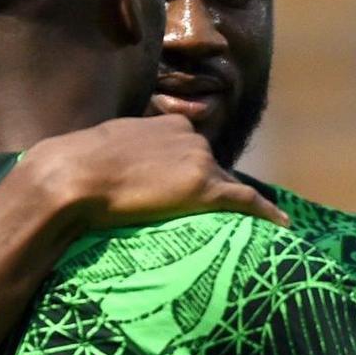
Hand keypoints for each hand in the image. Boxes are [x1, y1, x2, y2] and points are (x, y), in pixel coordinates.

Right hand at [23, 113, 289, 229]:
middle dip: (215, 190)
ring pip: (228, 186)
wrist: (74, 175)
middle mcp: (189, 138)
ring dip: (235, 206)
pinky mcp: (205, 189)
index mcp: (164, 126)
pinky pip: (246, 201)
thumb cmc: (73, 166)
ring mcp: (199, 161)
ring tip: (246, 228)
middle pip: (213, 168)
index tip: (195, 190)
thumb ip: (120, 155)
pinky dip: (266, 212)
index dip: (195, 172)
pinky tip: (282, 226)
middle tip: (213, 217)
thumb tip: (106, 171)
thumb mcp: (102, 149)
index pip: (191, 151)